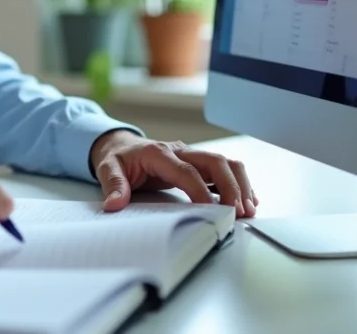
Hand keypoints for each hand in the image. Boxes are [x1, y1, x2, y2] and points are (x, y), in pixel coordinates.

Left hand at [89, 130, 257, 218]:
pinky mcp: (197, 164)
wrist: (120, 145)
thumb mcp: (108, 168)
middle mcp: (180, 151)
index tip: (212, 210)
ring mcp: (191, 156)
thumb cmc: (118, 158)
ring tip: (249, 209)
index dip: (201, 191)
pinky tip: (248, 201)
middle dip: (231, 186)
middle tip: (239, 212)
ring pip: (224, 163)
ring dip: (240, 184)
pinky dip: (238, 183)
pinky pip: (224, 170)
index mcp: (159, 153)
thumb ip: (113, 185)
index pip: (187, 171)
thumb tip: (114, 204)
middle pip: (214, 162)